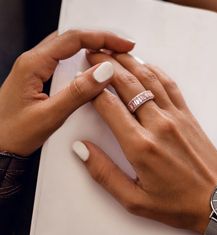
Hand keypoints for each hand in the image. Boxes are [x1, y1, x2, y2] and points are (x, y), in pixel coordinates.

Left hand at [0, 30, 134, 155]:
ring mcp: (35, 68)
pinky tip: (91, 65)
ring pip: (68, 47)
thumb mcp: (50, 115)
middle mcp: (33, 61)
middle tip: (120, 47)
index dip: (102, 38)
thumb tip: (102, 72)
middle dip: (99, 39)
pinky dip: (81, 58)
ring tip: (110, 54)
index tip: (122, 44)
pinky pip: (63, 59)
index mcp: (33, 64)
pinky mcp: (38, 76)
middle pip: (71, 38)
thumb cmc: (13, 133)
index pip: (73, 39)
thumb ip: (77, 93)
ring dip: (91, 47)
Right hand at [73, 52, 216, 233]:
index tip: (83, 81)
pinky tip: (144, 64)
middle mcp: (158, 124)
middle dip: (106, 66)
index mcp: (140, 146)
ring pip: (147, 78)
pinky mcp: (187, 114)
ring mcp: (175, 116)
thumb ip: (104, 173)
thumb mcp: (134, 199)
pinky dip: (154, 70)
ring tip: (113, 52)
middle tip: (93, 54)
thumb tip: (82, 150)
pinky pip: (168, 84)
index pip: (108, 105)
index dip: (92, 89)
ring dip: (128, 62)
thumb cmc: (178, 203)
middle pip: (126, 83)